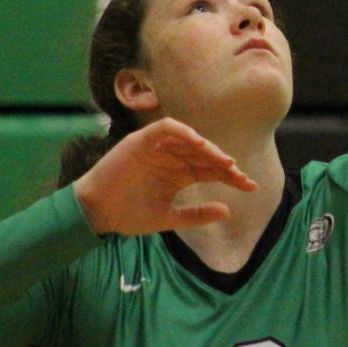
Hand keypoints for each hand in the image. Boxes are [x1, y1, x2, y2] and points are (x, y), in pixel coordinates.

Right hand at [73, 117, 255, 234]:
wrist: (97, 212)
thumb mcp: (168, 218)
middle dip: (223, 164)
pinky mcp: (142, 140)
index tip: (250, 187)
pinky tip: (196, 142)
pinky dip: (182, 131)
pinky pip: (165, 128)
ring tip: (223, 161)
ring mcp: (158, 148)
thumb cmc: (130, 214)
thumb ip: (196, 215)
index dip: (231, 177)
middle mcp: (173, 158)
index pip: (211, 171)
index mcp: (180, 175)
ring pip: (189, 140)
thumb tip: (228, 211)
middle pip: (205, 155)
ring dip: (207, 148)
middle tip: (239, 174)